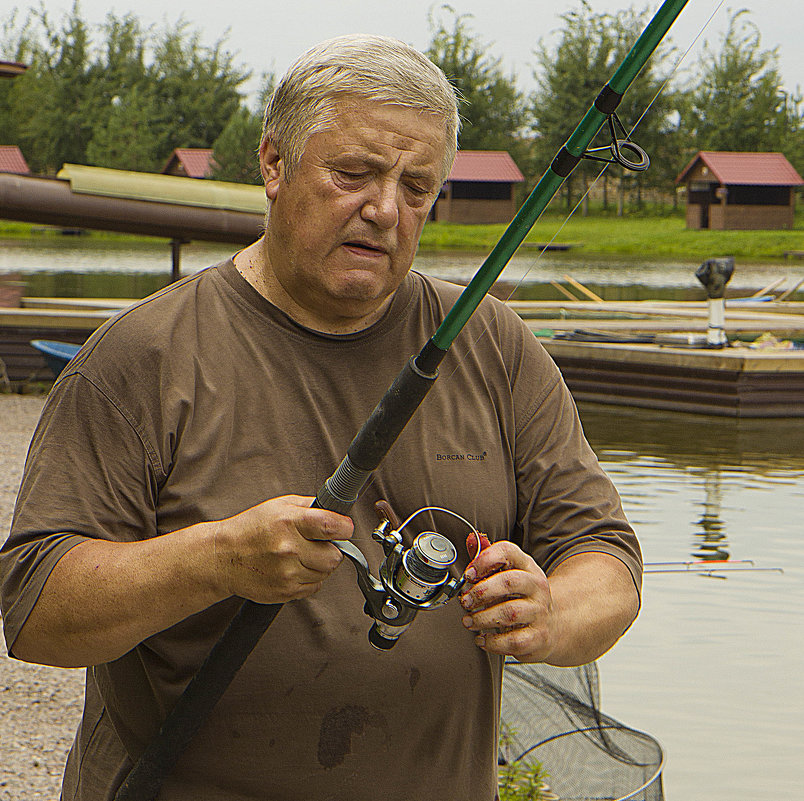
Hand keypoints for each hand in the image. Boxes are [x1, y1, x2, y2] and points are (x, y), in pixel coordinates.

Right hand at [212, 495, 353, 603]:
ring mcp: (287, 572)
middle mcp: (289, 548)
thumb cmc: (250, 529)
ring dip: (319, 565)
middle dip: (331, 549)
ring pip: (326, 573)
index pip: (332, 527)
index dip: (344, 527)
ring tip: (300, 555)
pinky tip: (293, 568)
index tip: (343, 528)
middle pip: (335, 556)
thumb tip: (335, 510)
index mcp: (289, 522)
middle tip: (318, 544)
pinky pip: (315, 586)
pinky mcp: (285, 591)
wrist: (222, 558)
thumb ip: (310, 506)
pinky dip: (309, 578)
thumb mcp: (279, 506)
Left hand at [459, 540, 554, 661]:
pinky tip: (482, 639)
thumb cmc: (523, 597)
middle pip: (509, 582)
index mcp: (527, 566)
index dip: (485, 560)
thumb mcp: (509, 574)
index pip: (508, 551)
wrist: (554, 624)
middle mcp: (536, 587)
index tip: (469, 574)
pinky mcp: (539, 637)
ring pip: (510, 612)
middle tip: (466, 601)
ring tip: (469, 621)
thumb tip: (471, 541)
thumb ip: (488, 559)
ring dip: (483, 618)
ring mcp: (539, 612)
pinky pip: (514, 641)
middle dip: (481, 591)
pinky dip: (493, 642)